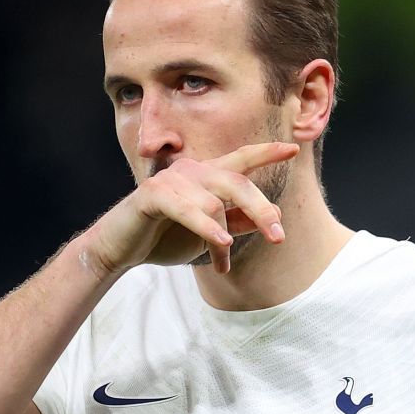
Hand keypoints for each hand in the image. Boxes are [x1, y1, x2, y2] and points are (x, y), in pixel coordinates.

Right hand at [83, 142, 296, 275]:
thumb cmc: (164, 237)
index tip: (293, 149)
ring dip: (223, 240)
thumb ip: (237, 222)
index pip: (241, 159)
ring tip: (222, 264)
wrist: (120, 249)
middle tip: (279, 236)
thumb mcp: (209, 234)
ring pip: (215, 204)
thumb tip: (273, 215)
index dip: (266, 153)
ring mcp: (171, 179)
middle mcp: (191, 170)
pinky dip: (207, 228)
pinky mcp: (153, 194)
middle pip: (237, 182)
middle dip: (261, 209)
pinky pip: (189, 210)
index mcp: (205, 176)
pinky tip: (221, 244)